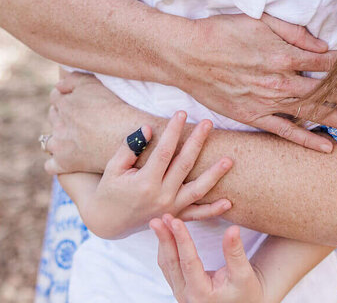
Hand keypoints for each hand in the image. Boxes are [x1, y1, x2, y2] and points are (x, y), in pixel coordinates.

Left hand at [44, 72, 147, 173]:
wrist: (126, 134)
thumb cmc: (114, 107)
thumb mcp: (92, 83)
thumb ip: (72, 80)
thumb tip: (58, 85)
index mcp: (64, 103)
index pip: (56, 97)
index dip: (65, 97)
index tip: (77, 102)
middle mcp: (59, 123)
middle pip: (53, 117)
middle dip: (62, 116)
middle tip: (79, 120)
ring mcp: (60, 144)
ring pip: (49, 141)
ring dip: (57, 139)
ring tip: (72, 140)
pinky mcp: (65, 163)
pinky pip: (50, 166)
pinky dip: (55, 163)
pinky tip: (65, 161)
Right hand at [67, 112, 233, 239]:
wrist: (107, 222)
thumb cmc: (109, 190)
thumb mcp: (112, 168)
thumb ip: (130, 148)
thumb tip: (149, 128)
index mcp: (144, 183)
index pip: (164, 152)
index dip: (173, 131)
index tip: (182, 113)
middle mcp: (161, 197)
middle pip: (184, 165)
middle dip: (197, 142)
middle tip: (208, 123)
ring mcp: (170, 209)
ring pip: (197, 190)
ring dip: (214, 175)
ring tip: (229, 159)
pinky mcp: (175, 218)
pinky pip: (197, 215)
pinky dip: (213, 210)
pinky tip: (228, 202)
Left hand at [152, 215, 263, 302]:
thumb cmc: (245, 293)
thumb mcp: (244, 275)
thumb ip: (235, 253)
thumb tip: (233, 229)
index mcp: (201, 293)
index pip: (188, 262)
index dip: (182, 239)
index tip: (175, 221)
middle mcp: (186, 295)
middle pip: (171, 263)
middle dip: (165, 238)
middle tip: (159, 218)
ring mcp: (181, 293)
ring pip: (166, 265)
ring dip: (163, 242)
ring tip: (159, 222)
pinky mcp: (180, 288)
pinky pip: (169, 268)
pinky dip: (166, 250)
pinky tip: (166, 235)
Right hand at [176, 14, 336, 152]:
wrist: (186, 54)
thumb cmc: (221, 32)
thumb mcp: (259, 20)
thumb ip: (293, 32)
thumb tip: (321, 45)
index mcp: (283, 54)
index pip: (328, 61)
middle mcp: (280, 81)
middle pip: (328, 91)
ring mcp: (267, 101)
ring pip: (312, 114)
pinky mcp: (253, 115)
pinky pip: (285, 131)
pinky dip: (306, 140)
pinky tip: (327, 148)